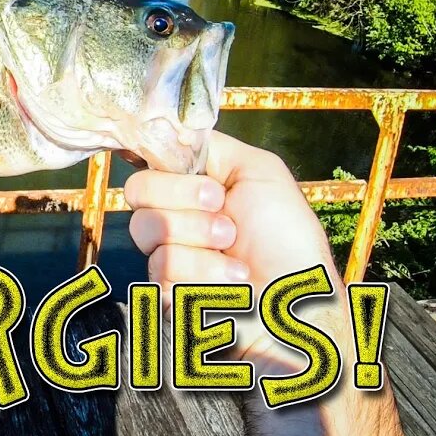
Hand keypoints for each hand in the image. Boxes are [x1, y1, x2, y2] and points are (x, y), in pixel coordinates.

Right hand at [125, 130, 404, 435]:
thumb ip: (212, 147)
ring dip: (202, 242)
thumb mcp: (261, 172)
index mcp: (192, 187)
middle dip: (187, 201)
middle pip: (138, 191)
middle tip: (227, 221)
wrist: (298, 301)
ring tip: (237, 258)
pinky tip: (232, 284)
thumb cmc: (289, 240)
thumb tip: (169, 134)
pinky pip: (161, 267)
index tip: (210, 187)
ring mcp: (166, 255)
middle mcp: (174, 217)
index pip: (148, 164)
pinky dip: (205, 274)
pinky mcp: (164, 291)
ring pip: (149, 229)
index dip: (167, 171)